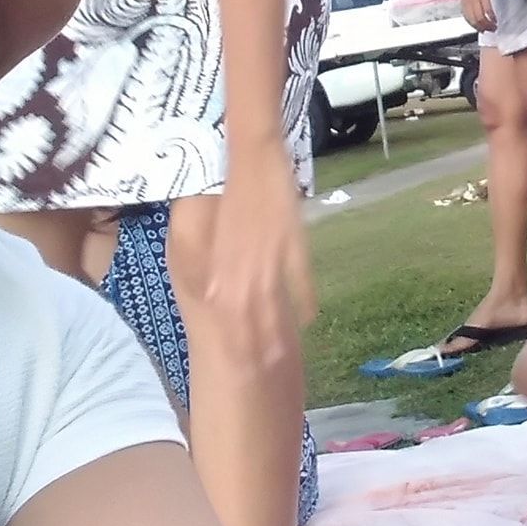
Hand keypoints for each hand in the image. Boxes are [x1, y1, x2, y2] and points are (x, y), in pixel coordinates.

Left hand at [198, 141, 314, 373]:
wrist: (251, 152)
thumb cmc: (233, 189)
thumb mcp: (216, 229)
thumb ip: (217, 261)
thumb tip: (216, 291)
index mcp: (217, 257)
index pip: (221, 308)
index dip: (230, 336)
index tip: (236, 362)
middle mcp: (236, 259)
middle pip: (243, 312)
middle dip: (251, 344)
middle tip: (260, 373)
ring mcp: (263, 251)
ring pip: (267, 300)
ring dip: (275, 329)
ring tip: (281, 357)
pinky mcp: (286, 240)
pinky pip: (295, 275)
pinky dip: (302, 297)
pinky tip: (310, 316)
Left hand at [462, 0, 495, 32]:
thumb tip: (478, 4)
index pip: (467, 16)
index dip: (474, 25)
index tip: (480, 29)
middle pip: (473, 18)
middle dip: (481, 27)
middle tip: (489, 31)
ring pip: (479, 16)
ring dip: (487, 24)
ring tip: (493, 27)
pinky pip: (486, 9)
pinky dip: (491, 16)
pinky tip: (494, 19)